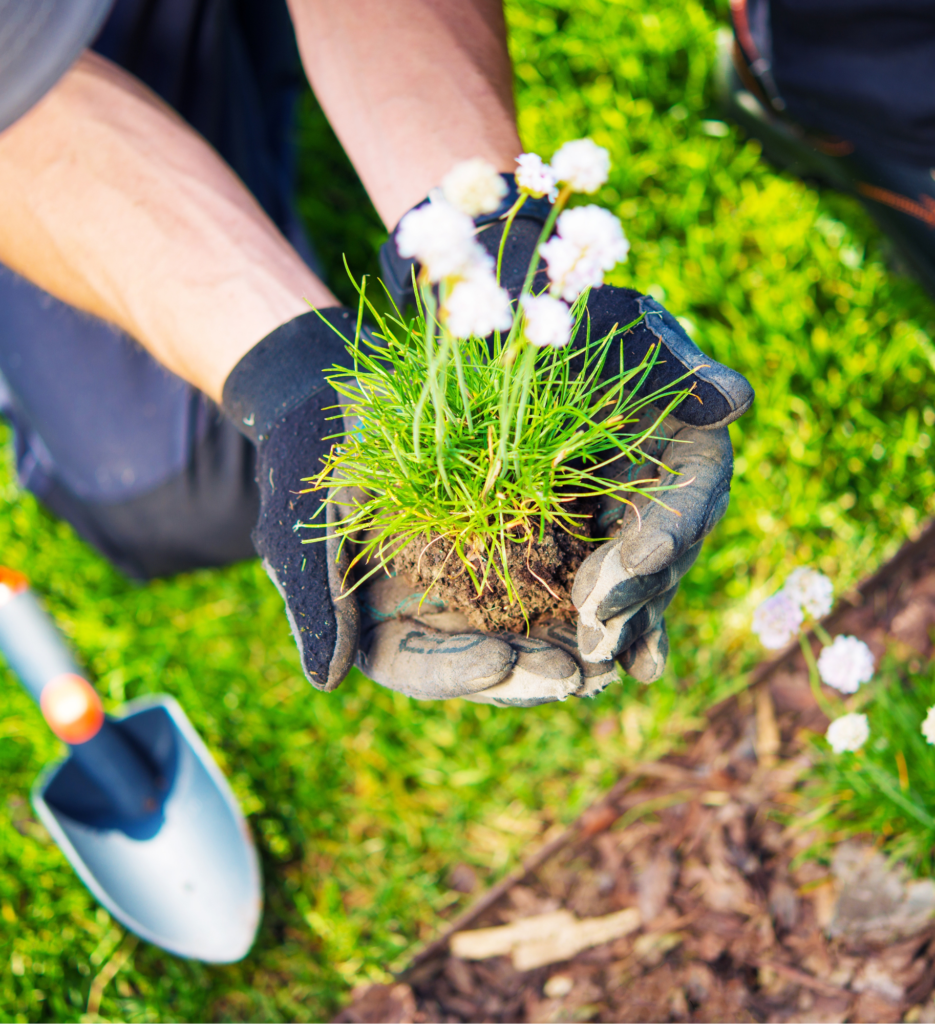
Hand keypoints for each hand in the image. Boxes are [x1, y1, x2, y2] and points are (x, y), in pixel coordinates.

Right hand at [221, 309, 617, 704]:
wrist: (348, 398)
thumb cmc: (318, 457)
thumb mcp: (314, 518)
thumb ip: (321, 597)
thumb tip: (325, 680)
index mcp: (383, 620)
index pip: (421, 667)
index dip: (456, 671)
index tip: (496, 663)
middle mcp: (439, 611)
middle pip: (490, 662)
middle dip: (531, 673)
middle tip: (577, 676)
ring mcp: (481, 579)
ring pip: (532, 628)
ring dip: (571, 643)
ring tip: (611, 656)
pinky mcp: (519, 540)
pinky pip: (558, 573)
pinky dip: (588, 589)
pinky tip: (623, 597)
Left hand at [383, 202, 753, 685]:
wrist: (494, 305)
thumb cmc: (554, 294)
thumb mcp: (603, 316)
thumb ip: (665, 361)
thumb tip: (738, 400)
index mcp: (683, 432)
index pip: (691, 495)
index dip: (665, 535)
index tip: (631, 569)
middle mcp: (660, 479)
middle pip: (665, 554)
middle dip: (634, 597)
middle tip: (596, 637)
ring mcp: (619, 510)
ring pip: (631, 581)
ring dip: (615, 627)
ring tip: (590, 669)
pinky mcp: (575, 530)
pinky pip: (588, 583)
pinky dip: (587, 622)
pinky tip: (579, 668)